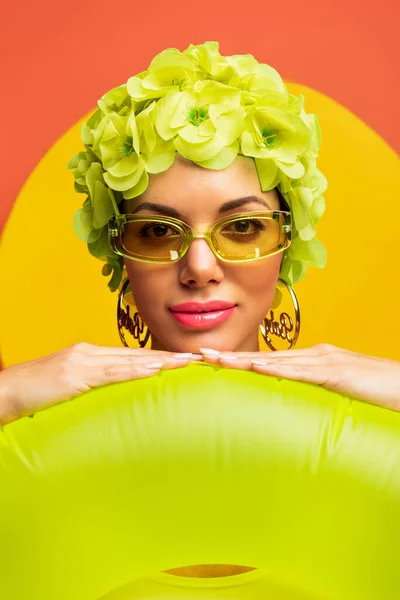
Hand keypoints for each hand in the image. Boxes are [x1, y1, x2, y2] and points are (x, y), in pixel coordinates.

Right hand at [0, 343, 199, 425]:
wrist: (4, 392)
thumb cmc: (34, 395)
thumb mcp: (68, 390)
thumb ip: (91, 389)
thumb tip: (114, 400)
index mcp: (89, 356)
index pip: (131, 357)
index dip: (159, 358)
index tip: (183, 360)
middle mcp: (89, 353)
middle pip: (137, 355)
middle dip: (169, 356)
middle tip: (198, 357)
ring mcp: (82, 361)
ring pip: (130, 360)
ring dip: (162, 361)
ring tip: (188, 361)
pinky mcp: (74, 374)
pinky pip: (111, 373)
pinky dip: (135, 370)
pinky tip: (155, 370)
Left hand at [199, 344, 399, 411]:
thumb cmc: (374, 393)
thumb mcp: (336, 394)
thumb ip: (313, 396)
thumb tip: (290, 405)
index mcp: (312, 361)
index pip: (268, 361)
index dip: (239, 361)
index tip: (213, 362)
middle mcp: (314, 356)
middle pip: (264, 356)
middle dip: (231, 356)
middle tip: (199, 355)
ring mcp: (325, 361)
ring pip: (275, 361)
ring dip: (243, 360)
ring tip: (214, 360)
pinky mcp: (337, 373)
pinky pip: (302, 372)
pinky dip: (278, 370)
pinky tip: (256, 369)